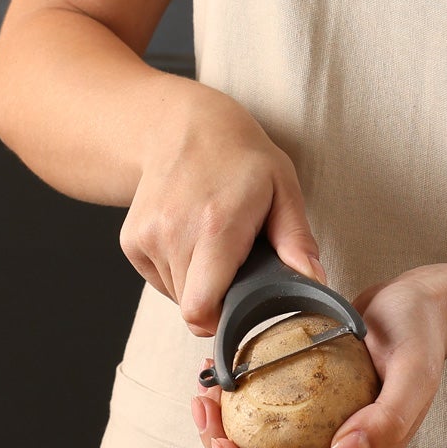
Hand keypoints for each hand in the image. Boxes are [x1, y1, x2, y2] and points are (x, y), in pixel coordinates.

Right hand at [119, 84, 324, 334]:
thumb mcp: (283, 187)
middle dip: (218, 300)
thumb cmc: (239, 156)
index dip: (223, 322)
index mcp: (217, 225)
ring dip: (198, 284)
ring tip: (214, 244)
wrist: (182, 125)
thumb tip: (315, 282)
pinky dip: (177, 271)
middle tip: (237, 267)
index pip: (202, 309)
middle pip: (192, 308)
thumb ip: (298, 241)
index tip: (241, 308)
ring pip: (176, 296)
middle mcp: (174, 233)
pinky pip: (159, 279)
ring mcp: (147, 236)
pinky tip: (191, 238)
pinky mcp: (130, 241)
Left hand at [193, 264, 446, 447]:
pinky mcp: (315, 403)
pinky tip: (224, 372)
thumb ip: (387, 419)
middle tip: (203, 411)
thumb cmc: (422, 335)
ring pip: (265, 446)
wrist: (424, 303)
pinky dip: (243, 400)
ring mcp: (326, 429)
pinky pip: (272, 412)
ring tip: (205, 393)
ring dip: (228, 427)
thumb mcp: (414, 373)